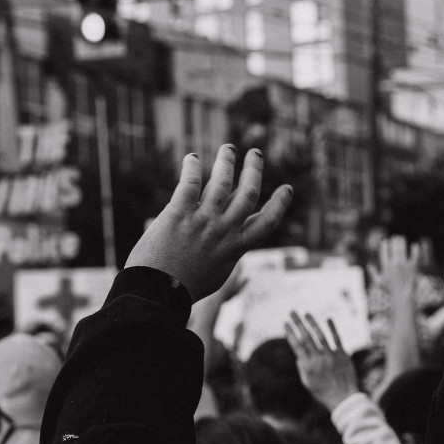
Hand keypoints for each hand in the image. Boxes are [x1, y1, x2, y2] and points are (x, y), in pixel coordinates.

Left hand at [126, 145, 291, 301]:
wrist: (157, 294)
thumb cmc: (183, 288)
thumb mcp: (215, 275)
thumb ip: (227, 256)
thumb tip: (235, 247)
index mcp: (236, 248)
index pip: (267, 222)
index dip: (279, 204)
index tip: (287, 189)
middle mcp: (223, 232)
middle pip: (248, 193)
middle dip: (255, 170)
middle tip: (255, 154)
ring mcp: (202, 221)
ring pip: (222, 182)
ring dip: (227, 161)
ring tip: (228, 148)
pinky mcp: (178, 214)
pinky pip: (190, 183)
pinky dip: (192, 167)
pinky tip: (192, 158)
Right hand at [284, 311, 357, 411]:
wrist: (343, 398)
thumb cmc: (323, 392)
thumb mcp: (307, 382)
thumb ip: (302, 367)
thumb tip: (298, 355)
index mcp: (308, 365)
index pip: (297, 345)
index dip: (290, 332)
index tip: (285, 322)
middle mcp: (318, 358)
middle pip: (306, 337)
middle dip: (298, 323)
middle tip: (292, 312)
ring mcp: (331, 355)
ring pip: (320, 336)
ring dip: (312, 323)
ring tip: (306, 313)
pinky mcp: (343, 355)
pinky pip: (337, 339)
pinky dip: (332, 328)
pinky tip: (328, 319)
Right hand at [372, 234, 419, 295]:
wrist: (403, 296)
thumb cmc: (390, 290)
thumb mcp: (379, 282)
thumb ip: (373, 273)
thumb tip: (368, 265)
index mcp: (386, 266)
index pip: (384, 251)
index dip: (385, 244)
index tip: (386, 241)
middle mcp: (394, 263)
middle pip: (393, 247)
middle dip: (394, 241)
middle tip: (396, 238)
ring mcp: (404, 265)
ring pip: (402, 248)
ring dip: (401, 242)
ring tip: (402, 239)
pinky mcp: (413, 266)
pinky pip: (415, 255)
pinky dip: (415, 249)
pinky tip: (415, 245)